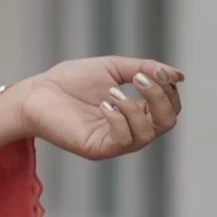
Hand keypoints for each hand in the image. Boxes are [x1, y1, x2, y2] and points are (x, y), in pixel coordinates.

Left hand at [19, 56, 184, 159]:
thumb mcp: (114, 68)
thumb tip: (179, 76)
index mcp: (136, 112)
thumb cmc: (71, 80)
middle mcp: (129, 129)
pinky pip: (124, 140)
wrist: (37, 92)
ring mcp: (114, 142)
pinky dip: (120, 119)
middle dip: (160, 97)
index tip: (154, 71)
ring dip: (136, 107)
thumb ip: (146, 69)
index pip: (170, 108)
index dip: (169, 89)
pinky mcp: (97, 148)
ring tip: (111, 92)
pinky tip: (104, 105)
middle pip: (167, 122)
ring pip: (149, 133)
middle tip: (139, 79)